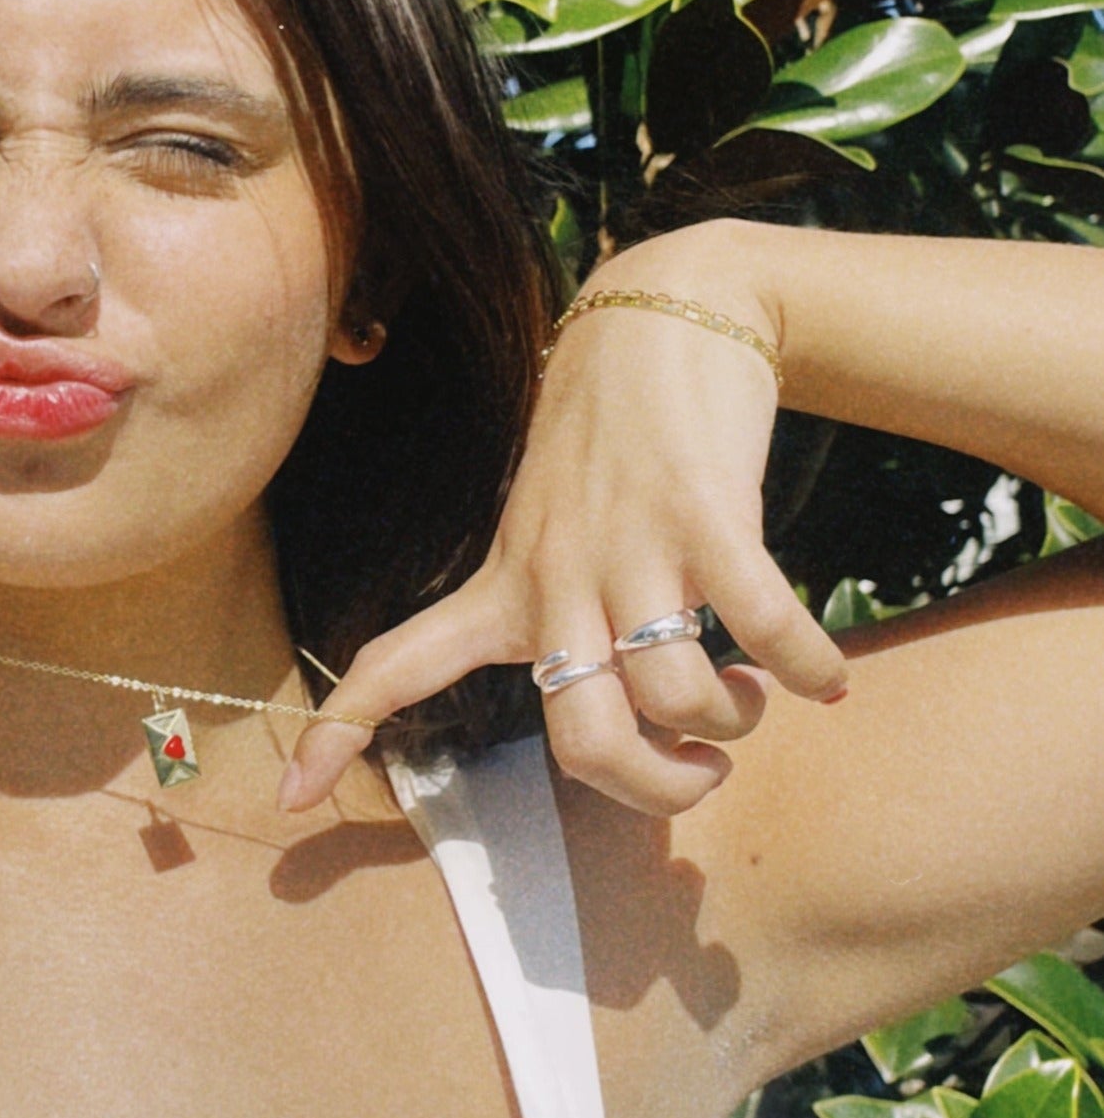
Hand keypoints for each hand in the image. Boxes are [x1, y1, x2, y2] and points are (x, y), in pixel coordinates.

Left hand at [281, 222, 848, 817]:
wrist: (666, 316)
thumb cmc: (607, 446)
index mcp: (503, 588)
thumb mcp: (545, 532)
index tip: (288, 800)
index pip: (392, 664)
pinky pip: (765, 628)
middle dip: (655, 789)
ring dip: (733, 725)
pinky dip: (810, 668)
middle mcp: (554, 577)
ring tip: (754, 695)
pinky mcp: (706, 514)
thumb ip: (554, 621)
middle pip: (581, 742)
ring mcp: (629, 546)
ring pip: (673, 700)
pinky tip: (829, 677)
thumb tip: (619, 729)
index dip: (338, 734)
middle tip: (698, 772)